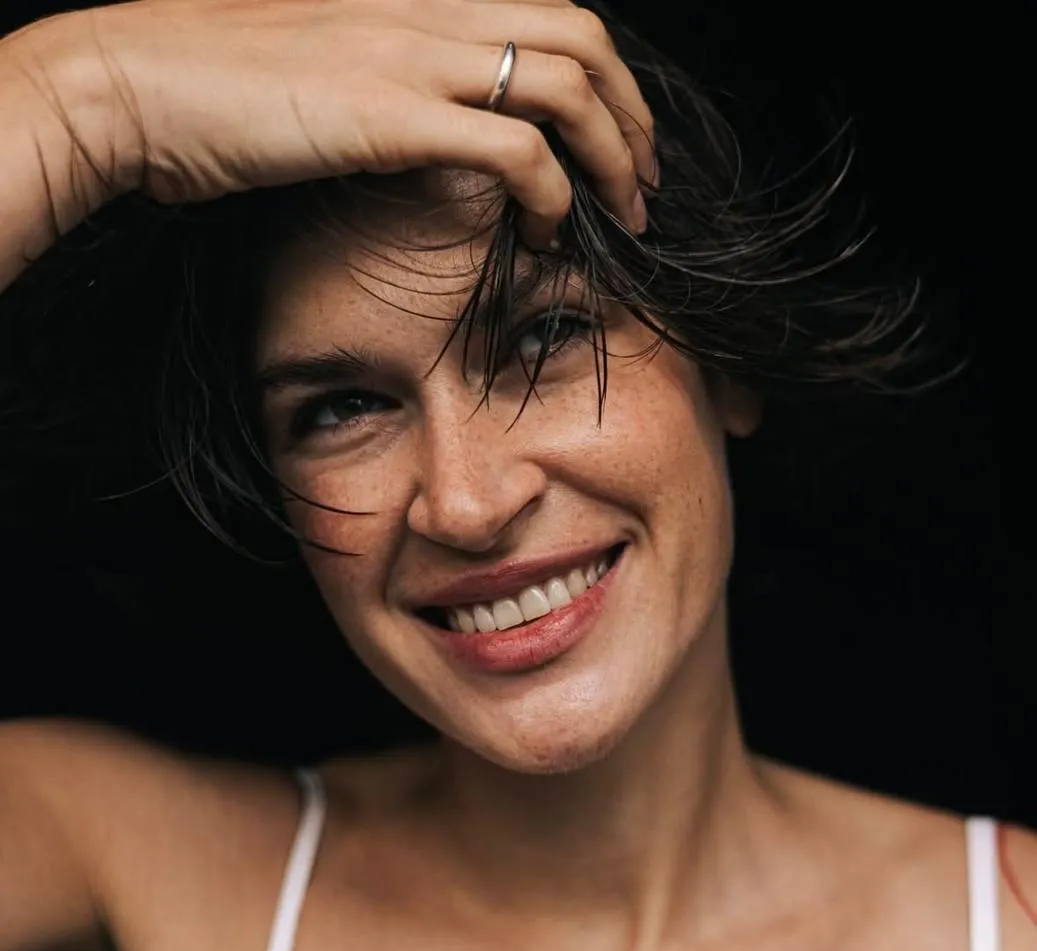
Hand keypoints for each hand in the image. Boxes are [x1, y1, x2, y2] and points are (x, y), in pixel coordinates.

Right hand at [44, 0, 654, 245]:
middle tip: (645, 184)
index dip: (607, 76)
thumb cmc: (215, 92)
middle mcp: (429, 9)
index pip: (550, 11)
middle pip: (585, 36)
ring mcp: (413, 54)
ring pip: (569, 82)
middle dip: (635, 116)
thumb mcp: (324, 78)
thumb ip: (394, 90)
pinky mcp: (393, 111)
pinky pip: (515, 147)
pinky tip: (550, 232)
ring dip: (615, 156)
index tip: (620, 143)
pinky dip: (554, 193)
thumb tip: (437, 138)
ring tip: (624, 214)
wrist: (136, 85)